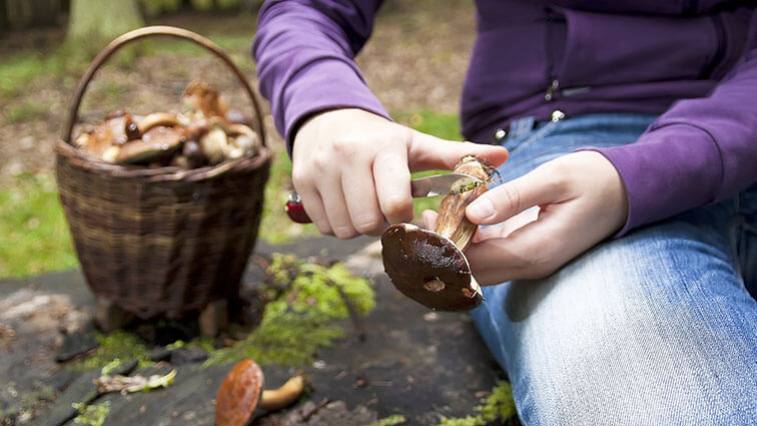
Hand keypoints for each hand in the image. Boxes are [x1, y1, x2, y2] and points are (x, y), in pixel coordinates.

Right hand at [292, 108, 508, 238]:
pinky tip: (347, 206)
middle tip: (386, 213)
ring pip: (344, 228)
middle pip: (368, 222)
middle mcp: (347, 156)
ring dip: (359, 227)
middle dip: (381, 226)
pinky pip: (323, 225)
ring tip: (367, 207)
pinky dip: (338, 225)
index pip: (395, 202)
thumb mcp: (417, 144)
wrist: (327, 119)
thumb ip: (458, 156)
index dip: (405, 219)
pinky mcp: (301, 181)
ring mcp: (320, 169)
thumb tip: (503, 158)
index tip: (408, 214)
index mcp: (383, 148)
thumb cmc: (382, 140)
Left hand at [423, 151, 627, 283]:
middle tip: (417, 221)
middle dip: (442, 251)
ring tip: (429, 216)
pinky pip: (491, 255)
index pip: (477, 262)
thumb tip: (472, 214)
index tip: (422, 225)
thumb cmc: (593, 179)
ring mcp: (529, 261)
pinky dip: (469, 242)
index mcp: (535, 251)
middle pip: (473, 272)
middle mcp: (530, 265)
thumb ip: (512, 198)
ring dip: (454, 248)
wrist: (628, 190)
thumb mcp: (553, 179)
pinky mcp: (528, 252)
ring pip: (479, 267)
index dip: (445, 248)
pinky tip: (454, 218)